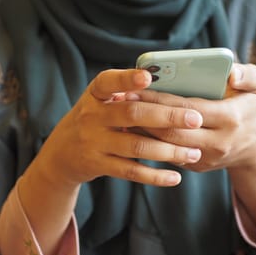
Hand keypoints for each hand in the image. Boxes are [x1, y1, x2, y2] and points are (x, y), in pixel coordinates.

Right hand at [27, 69, 206, 189]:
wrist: (61, 153)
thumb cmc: (93, 120)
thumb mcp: (100, 102)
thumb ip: (126, 95)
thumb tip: (173, 89)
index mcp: (95, 94)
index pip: (108, 82)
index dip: (127, 80)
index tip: (148, 77)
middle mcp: (92, 116)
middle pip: (133, 114)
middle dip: (167, 116)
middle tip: (195, 119)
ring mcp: (94, 142)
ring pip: (137, 145)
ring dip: (168, 150)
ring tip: (194, 152)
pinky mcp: (98, 165)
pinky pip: (131, 171)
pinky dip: (154, 176)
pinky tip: (175, 177)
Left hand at [129, 63, 255, 236]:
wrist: (253, 145)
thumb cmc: (248, 108)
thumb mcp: (255, 88)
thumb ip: (248, 75)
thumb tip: (231, 72)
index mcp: (230, 118)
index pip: (189, 108)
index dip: (161, 100)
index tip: (137, 88)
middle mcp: (218, 142)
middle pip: (173, 130)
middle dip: (145, 115)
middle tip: (123, 100)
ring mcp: (206, 158)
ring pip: (167, 146)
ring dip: (143, 130)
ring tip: (123, 113)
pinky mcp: (196, 166)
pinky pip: (168, 154)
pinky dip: (150, 141)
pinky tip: (134, 128)